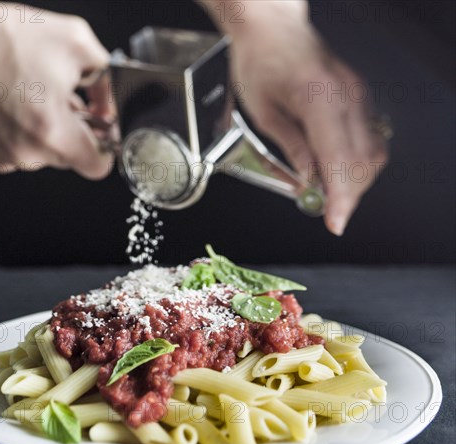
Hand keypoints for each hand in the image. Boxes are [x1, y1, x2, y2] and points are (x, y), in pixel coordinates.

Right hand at [0, 1, 114, 178]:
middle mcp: (26, 153)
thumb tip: (110, 108)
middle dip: (72, 131)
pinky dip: (17, 135)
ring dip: (43, 132)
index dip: (104, 147)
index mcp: (53, 132)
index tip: (99, 134)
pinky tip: (10, 107)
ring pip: (40, 156)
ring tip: (30, 97)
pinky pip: (13, 154)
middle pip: (68, 157)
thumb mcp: (76, 44)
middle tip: (61, 101)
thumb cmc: (3, 36)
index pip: (98, 166)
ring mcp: (1, 157)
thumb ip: (107, 82)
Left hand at [205, 0, 387, 234]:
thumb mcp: (263, 114)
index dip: (340, 199)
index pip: (339, 161)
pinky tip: (338, 173)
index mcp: (319, 99)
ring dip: (355, 182)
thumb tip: (308, 181)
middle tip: (327, 213)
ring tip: (330, 195)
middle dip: (348, 196)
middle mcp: (347, 96)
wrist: (273, 30)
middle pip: (362, 162)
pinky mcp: (358, 96)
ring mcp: (358, 95)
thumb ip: (291, 149)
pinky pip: (369, 138)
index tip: (336, 223)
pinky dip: (357, 163)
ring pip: (373, 152)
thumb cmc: (260, 63)